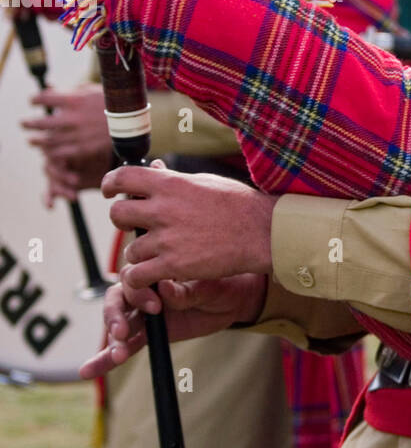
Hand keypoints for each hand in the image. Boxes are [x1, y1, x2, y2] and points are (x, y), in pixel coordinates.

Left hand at [20, 83, 113, 202]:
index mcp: (74, 100)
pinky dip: (52, 154)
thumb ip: (71, 91)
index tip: (33, 101)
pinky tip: (49, 152)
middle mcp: (73, 118)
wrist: (136, 122)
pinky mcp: (84, 149)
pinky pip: (61, 154)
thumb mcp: (93, 90)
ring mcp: (78, 135)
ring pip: (48, 141)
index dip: (35, 99)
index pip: (44, 99)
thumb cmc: (115, 103)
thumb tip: (51, 90)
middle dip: (29, 123)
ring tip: (33, 140)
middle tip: (24, 124)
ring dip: (37, 141)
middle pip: (41, 122)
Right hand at [80, 272, 268, 379]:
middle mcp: (143, 291)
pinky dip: (104, 359)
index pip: (132, 279)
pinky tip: (87, 371)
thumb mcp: (208, 285)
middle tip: (124, 332)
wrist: (232, 299)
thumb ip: (186, 290)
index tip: (156, 306)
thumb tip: (165, 288)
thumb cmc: (220, 283)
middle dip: (116, 317)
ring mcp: (142, 314)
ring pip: (118, 325)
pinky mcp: (147, 334)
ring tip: (118, 355)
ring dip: (113, 340)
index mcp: (154, 272)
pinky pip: (124, 346)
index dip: (139, 293)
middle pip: (117, 301)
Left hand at [103, 163, 275, 285]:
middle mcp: (162, 209)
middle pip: (117, 215)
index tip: (111, 192)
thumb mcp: (204, 181)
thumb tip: (153, 168)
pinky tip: (148, 279)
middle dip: (122, 222)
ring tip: (156, 256)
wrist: (261, 232)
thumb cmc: (239, 204)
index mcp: (169, 184)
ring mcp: (166, 238)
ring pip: (130, 250)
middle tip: (135, 227)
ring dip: (139, 254)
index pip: (122, 177)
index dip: (110, 184)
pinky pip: (137, 276)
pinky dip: (138, 280)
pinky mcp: (173, 265)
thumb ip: (173, 179)